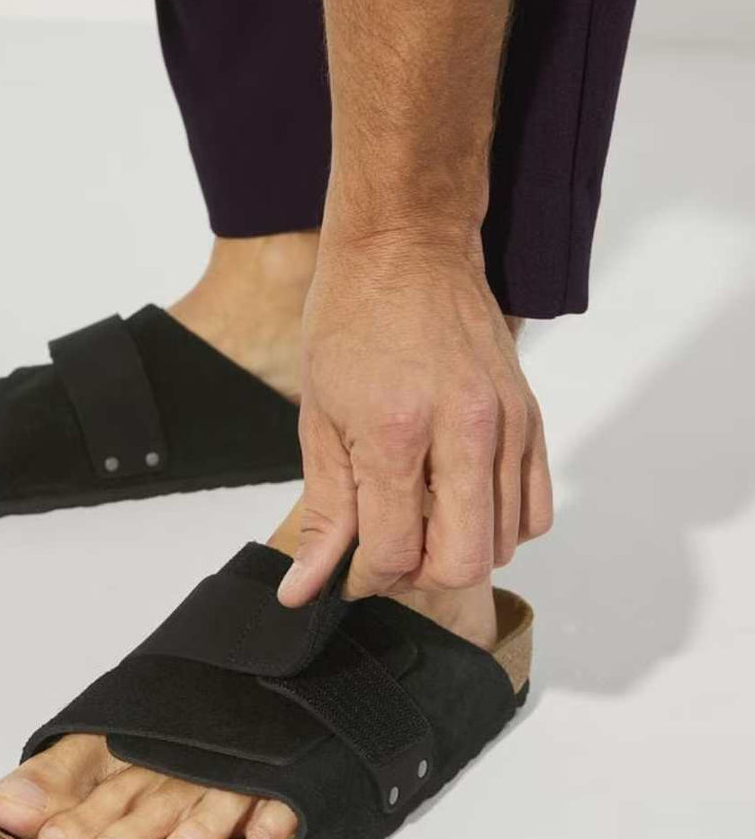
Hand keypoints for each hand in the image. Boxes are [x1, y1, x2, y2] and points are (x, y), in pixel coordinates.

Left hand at [278, 232, 552, 603]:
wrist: (405, 249)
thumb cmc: (350, 323)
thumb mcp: (317, 421)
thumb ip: (323, 514)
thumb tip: (303, 589)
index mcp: (396, 431)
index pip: (395, 552)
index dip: (366, 578)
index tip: (351, 572)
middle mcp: (463, 430)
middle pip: (461, 563)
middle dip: (416, 577)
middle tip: (387, 555)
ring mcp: (506, 424)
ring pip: (502, 544)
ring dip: (456, 551)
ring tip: (419, 522)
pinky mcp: (530, 417)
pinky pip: (535, 510)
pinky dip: (499, 527)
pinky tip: (460, 505)